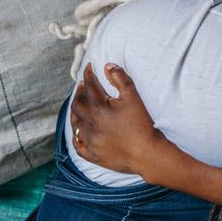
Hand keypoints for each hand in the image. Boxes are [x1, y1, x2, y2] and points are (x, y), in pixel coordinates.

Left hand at [69, 62, 179, 181]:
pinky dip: (77, 136)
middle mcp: (90, 124)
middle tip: (83, 86)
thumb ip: (120, 79)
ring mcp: (89, 141)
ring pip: (75, 124)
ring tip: (79, 105)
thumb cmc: (141, 125)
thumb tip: (108, 66)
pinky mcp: (92, 155)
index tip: (89, 67)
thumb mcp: (133, 97)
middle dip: (79, 92)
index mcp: (98, 109)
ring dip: (75, 112)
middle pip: (77, 104)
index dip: (89, 74)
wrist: (146, 153)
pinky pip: (77, 145)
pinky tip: (80, 132)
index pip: (90, 86)